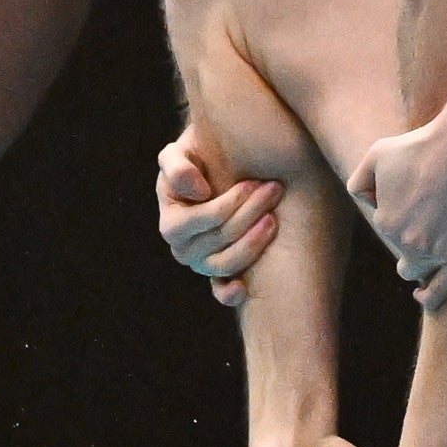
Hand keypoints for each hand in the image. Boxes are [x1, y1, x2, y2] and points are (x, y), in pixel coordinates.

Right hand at [155, 139, 281, 307]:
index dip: (232, 202)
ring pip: (227, 264)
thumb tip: (197, 193)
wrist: (216, 169)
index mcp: (172, 222)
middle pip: (222, 239)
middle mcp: (183, 248)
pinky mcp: (219, 274)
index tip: (254, 183)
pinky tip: (243, 286)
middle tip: (274, 190)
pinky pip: (221, 291)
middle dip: (250, 213)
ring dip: (253, 244)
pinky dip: (229, 293)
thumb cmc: (197, 160)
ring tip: (273, 218)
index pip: (207, 218)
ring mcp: (202, 263)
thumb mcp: (180, 152)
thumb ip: (177, 166)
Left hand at [347, 113, 446, 311]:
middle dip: (408, 235)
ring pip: (418, 269)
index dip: (396, 210)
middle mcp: (409, 243)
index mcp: (385, 222)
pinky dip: (430, 296)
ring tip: (430, 239)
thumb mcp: (376, 155)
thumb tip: (367, 204)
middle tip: (427, 210)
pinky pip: (441, 290)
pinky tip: (422, 296)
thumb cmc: (422, 146)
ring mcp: (437, 252)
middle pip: (402, 250)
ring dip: (419, 259)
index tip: (412, 193)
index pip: (386, 228)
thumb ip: (359, 182)